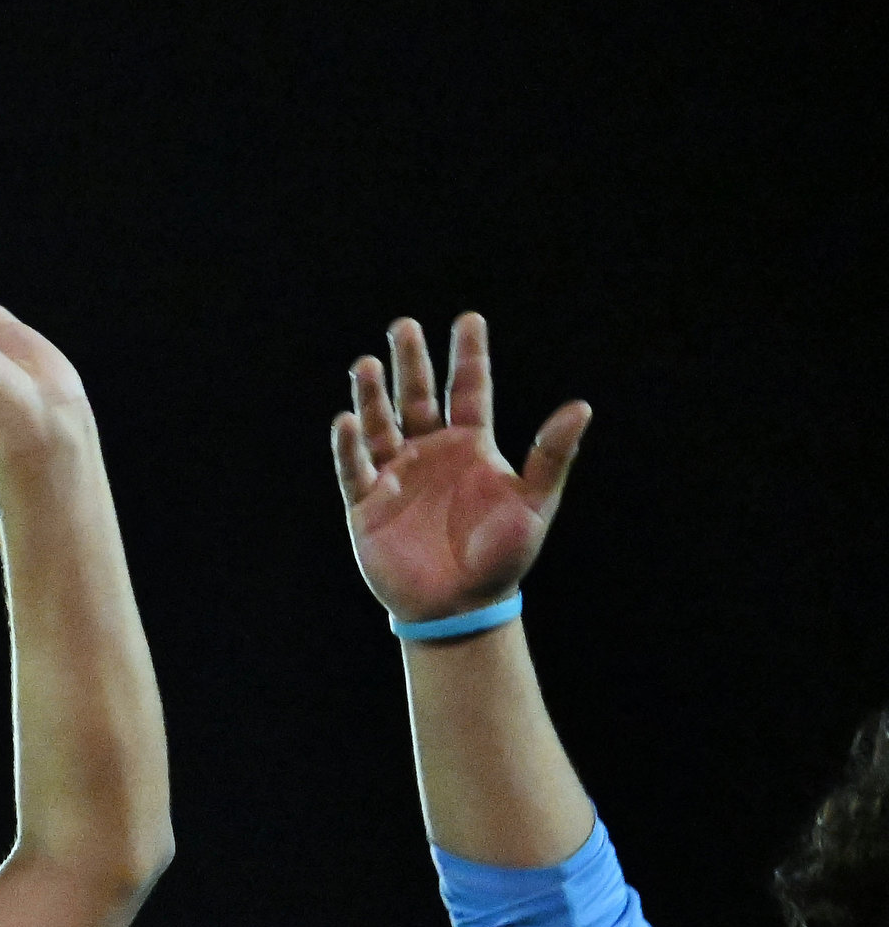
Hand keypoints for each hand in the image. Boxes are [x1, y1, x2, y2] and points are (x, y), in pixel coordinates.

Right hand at [335, 313, 589, 627]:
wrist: (461, 606)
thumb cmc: (503, 557)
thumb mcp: (536, 503)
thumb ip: (551, 454)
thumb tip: (580, 407)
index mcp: (471, 446)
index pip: (469, 389)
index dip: (469, 356)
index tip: (468, 320)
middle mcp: (430, 452)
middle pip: (416, 396)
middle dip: (410, 362)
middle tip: (403, 327)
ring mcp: (396, 476)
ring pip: (380, 425)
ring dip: (371, 396)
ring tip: (365, 365)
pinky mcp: (366, 505)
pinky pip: (354, 469)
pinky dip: (349, 447)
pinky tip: (347, 422)